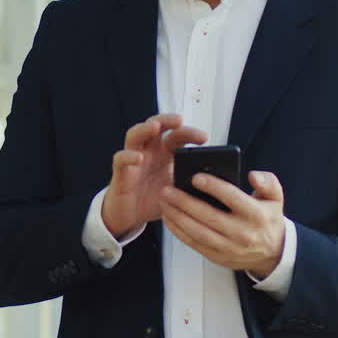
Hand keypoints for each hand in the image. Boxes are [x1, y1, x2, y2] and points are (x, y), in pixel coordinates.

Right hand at [101, 114, 207, 238]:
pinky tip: (138, 158)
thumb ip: (191, 183)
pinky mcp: (120, 172)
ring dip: (145, 128)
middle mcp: (149, 151)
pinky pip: (120, 159)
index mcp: (165, 154)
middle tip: (180, 120)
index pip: (177, 135)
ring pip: (135, 135)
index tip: (205, 138)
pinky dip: (128, 156)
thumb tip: (217, 182)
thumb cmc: (154, 199)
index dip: (190, 133)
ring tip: (156, 127)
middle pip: (156, 126)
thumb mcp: (178, 191)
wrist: (131, 216)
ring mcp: (133, 159)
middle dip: (167, 120)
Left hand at [160, 170, 286, 277]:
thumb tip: (252, 175)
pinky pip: (194, 244)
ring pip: (198, 232)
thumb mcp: (275, 198)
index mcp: (256, 215)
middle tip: (167, 189)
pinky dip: (178, 231)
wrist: (272, 253)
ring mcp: (229, 247)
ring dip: (177, 217)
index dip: (212, 186)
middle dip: (185, 202)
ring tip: (164, 202)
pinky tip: (168, 217)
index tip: (195, 177)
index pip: (232, 198)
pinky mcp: (218, 257)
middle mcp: (242, 233)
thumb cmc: (267, 218)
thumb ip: (268, 182)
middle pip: (209, 216)